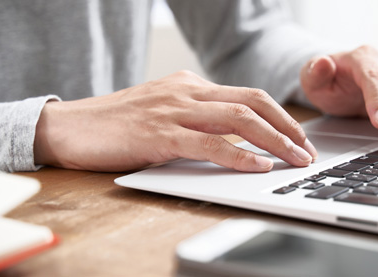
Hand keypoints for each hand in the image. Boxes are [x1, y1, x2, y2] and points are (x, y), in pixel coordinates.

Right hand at [34, 71, 316, 171]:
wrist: (70, 127)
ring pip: (239, 120)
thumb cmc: (117, 124)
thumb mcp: (164, 111)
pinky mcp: (160, 135)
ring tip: (295, 160)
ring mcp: (174, 111)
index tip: (298, 137)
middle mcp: (187, 92)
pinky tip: (257, 167)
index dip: (280, 117)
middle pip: (253, 103)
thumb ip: (196, 118)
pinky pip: (209, 144)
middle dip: (287, 128)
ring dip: (274, 142)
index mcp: (190, 85)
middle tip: (307, 150)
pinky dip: (239, 155)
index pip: (248, 96)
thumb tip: (235, 139)